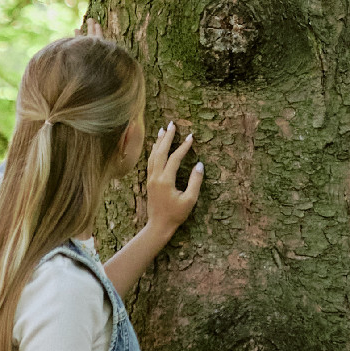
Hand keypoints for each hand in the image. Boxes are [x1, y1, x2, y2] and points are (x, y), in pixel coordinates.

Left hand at [142, 120, 203, 239]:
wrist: (158, 226)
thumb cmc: (176, 214)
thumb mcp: (190, 200)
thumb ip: (195, 182)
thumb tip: (200, 165)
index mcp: (165, 181)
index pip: (174, 159)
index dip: (183, 147)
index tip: (191, 137)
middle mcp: (155, 177)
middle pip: (160, 152)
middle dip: (167, 138)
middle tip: (173, 124)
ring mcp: (150, 179)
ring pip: (153, 155)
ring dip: (158, 142)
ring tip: (163, 130)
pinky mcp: (149, 181)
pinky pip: (150, 161)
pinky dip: (154, 151)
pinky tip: (156, 145)